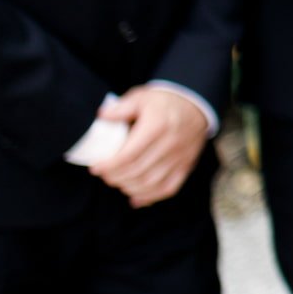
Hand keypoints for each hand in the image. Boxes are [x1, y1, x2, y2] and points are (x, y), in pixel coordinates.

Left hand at [88, 86, 212, 207]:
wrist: (196, 105)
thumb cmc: (164, 102)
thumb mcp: (142, 97)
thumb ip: (121, 107)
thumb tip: (102, 117)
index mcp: (157, 126)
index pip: (128, 155)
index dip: (109, 166)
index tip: (96, 168)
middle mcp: (170, 144)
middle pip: (137, 172)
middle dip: (116, 177)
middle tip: (104, 175)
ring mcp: (180, 158)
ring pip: (151, 183)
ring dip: (130, 187)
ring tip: (118, 182)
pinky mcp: (186, 166)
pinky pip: (168, 188)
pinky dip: (150, 196)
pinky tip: (136, 196)